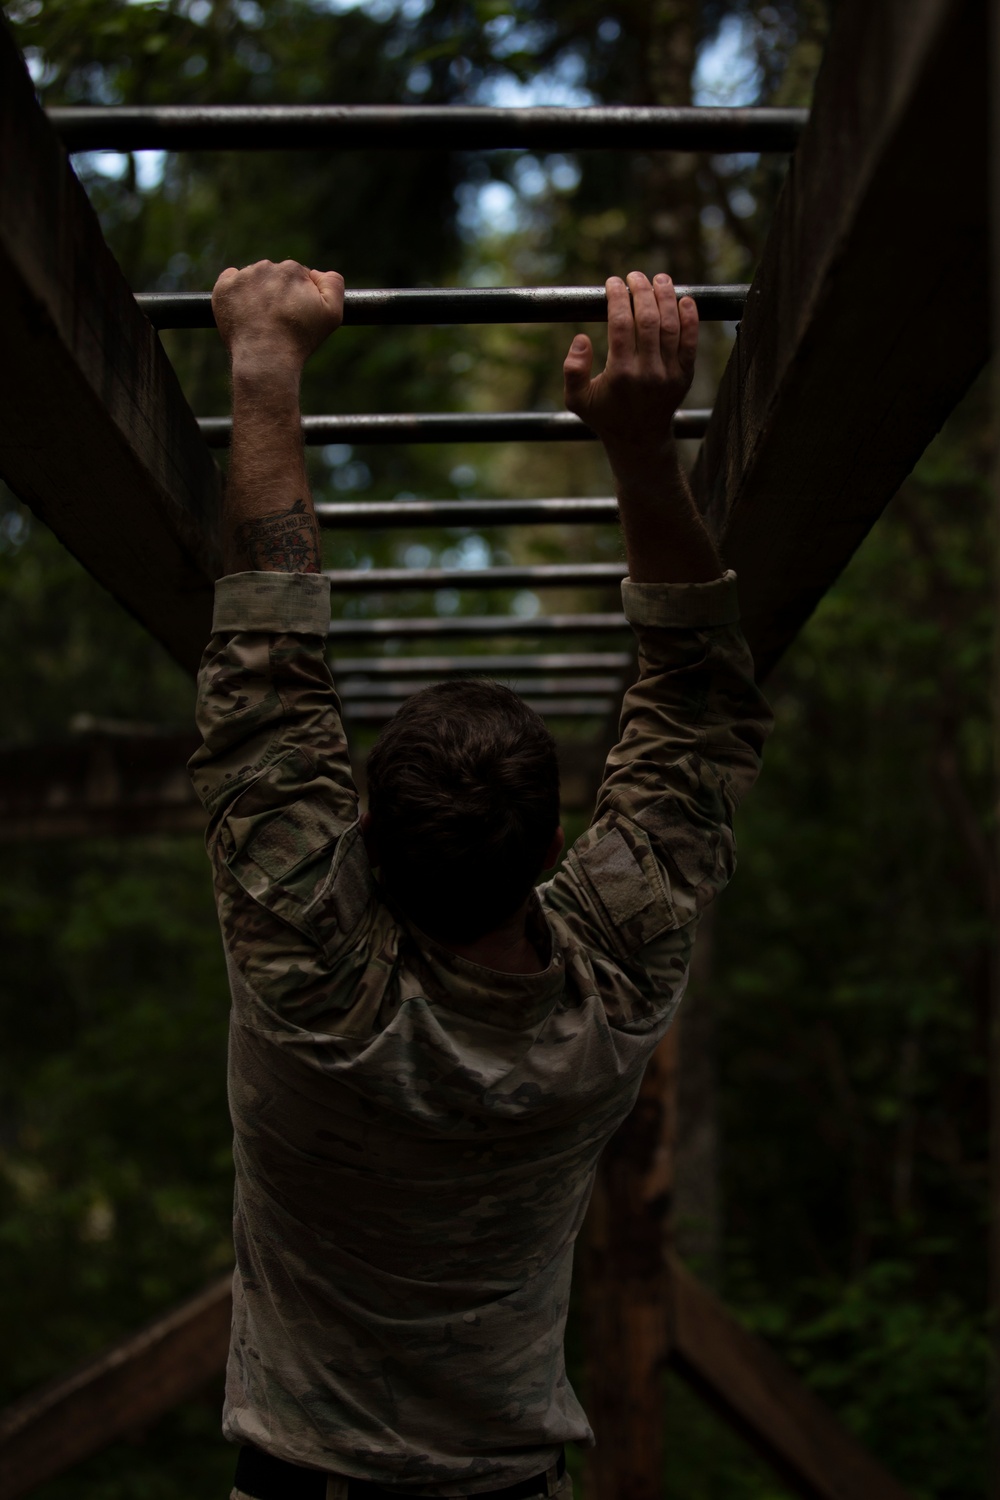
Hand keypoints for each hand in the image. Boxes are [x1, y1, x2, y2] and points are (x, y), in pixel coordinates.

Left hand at [212, 259, 343, 375]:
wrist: (266, 358)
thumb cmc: (300, 339)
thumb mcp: (333, 313)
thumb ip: (333, 284)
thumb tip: (318, 273)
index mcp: (292, 269)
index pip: (297, 276)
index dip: (299, 296)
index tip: (295, 315)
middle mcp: (266, 267)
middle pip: (274, 276)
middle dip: (278, 293)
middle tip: (278, 319)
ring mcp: (242, 277)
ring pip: (253, 279)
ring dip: (258, 293)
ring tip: (261, 320)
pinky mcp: (223, 288)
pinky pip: (230, 281)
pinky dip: (236, 292)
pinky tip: (244, 311)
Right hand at [563, 271, 697, 482]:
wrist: (639, 440)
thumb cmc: (605, 415)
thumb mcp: (577, 400)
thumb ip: (572, 370)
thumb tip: (580, 338)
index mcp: (620, 374)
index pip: (621, 324)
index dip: (618, 298)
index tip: (613, 282)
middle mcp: (648, 372)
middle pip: (648, 319)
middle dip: (642, 291)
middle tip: (635, 276)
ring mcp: (670, 374)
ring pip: (672, 326)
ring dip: (667, 297)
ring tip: (660, 278)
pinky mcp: (685, 375)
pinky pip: (691, 341)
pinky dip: (691, 318)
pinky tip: (684, 299)